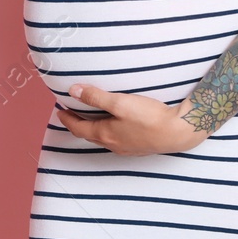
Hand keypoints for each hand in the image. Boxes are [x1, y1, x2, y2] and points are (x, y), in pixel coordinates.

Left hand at [55, 84, 208, 155]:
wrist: (177, 132)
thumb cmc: (148, 117)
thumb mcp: (120, 103)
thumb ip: (96, 97)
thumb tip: (73, 91)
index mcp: (105, 134)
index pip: (79, 128)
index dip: (67, 119)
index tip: (59, 111)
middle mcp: (113, 144)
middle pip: (89, 134)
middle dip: (77, 124)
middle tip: (70, 114)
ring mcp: (126, 147)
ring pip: (102, 138)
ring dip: (92, 128)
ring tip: (89, 118)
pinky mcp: (138, 146)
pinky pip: (115, 139)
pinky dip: (106, 131)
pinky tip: (113, 125)